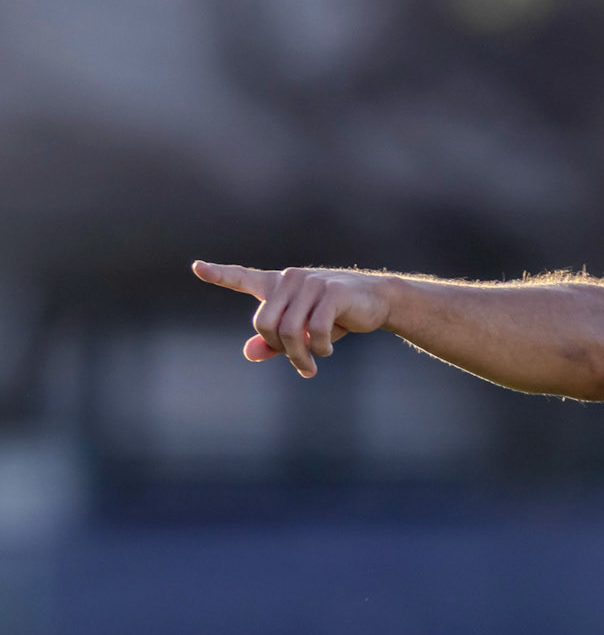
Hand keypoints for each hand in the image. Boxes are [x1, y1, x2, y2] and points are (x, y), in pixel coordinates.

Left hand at [191, 262, 393, 376]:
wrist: (375, 301)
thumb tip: (248, 353)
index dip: (219, 274)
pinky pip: (315, 330)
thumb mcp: (304, 331)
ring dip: (300, 357)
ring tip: (311, 366)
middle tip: (301, 365)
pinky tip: (327, 349)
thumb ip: (275, 342)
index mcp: (279, 285)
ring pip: (289, 331)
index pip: (243, 277)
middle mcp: (290, 279)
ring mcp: (310, 283)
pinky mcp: (331, 292)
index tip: (197, 268)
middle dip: (280, 351)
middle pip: (265, 324)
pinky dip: (320, 348)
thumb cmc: (336, 316)